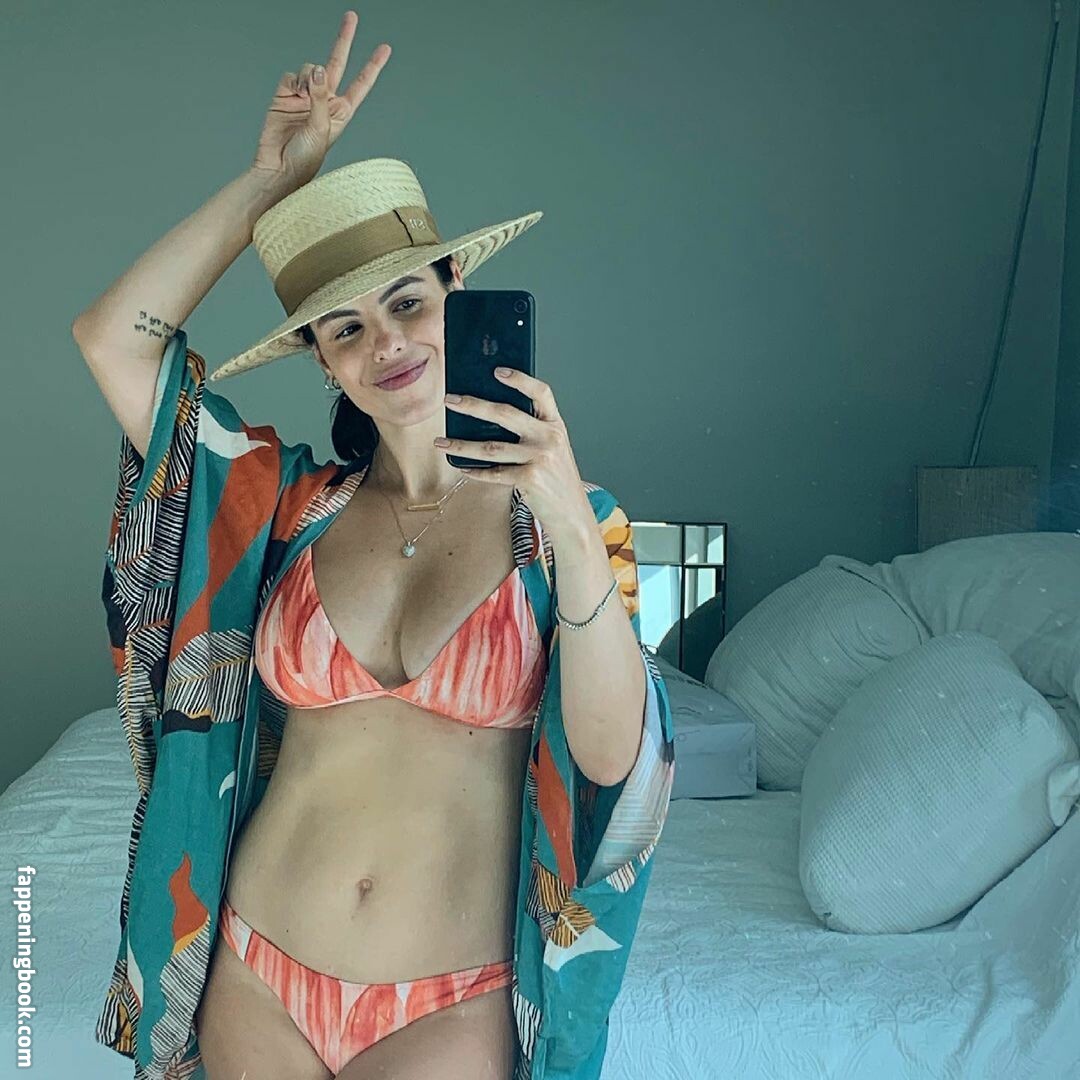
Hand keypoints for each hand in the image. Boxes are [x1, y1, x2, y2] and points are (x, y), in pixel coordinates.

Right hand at [250, 10, 390, 191]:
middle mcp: (325, 100)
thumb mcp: (321, 128)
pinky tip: (292, 96)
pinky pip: (293, 75)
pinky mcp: (285, 94)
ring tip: (304, 98)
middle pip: (337, 63)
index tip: (385, 48)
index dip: (372, 66)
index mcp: (342, 112)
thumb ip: (321, 97)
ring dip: (310, 77)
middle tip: (352, 16)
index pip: (361, 84)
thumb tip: (318, 69)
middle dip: (344, 40)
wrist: (278, 167)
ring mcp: (305, 96)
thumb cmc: (305, 157)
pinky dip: (294, 82)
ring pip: (311, 68)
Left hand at [437, 369, 593, 535]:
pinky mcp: (528, 479)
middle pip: (505, 414)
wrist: (572, 513)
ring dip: (461, 445)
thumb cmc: (557, 479)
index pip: (541, 393)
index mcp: (555, 425)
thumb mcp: (553, 448)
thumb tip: (489, 417)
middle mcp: (549, 438)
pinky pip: (493, 473)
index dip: (520, 379)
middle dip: (473, 406)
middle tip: (450, 401)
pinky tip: (463, 467)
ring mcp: (539, 458)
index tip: (497, 371)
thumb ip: (532, 431)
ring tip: (441, 442)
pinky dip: (475, 471)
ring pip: (491, 447)